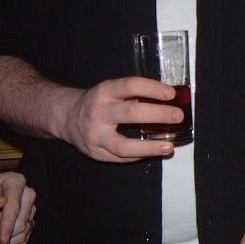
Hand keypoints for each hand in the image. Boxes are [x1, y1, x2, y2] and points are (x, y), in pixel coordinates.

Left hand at [0, 171, 35, 243]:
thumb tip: (2, 201)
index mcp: (15, 182)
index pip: (14, 206)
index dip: (7, 224)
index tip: (2, 239)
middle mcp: (26, 195)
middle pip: (22, 222)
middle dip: (3, 237)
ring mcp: (29, 209)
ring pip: (24, 233)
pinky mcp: (28, 221)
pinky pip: (24, 240)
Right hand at [60, 76, 182, 162]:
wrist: (66, 117)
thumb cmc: (99, 102)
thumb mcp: (112, 91)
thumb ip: (135, 95)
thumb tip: (171, 99)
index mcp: (104, 92)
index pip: (130, 86)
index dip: (152, 88)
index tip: (172, 93)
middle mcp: (98, 113)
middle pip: (130, 114)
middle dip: (158, 115)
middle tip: (178, 116)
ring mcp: (95, 136)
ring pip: (123, 146)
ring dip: (149, 147)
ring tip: (169, 147)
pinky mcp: (96, 153)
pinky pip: (121, 158)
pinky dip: (140, 155)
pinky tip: (154, 152)